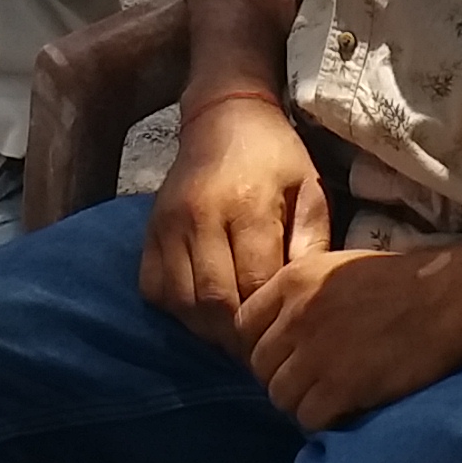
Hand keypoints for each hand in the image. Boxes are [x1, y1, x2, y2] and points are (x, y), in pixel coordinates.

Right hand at [142, 92, 327, 349]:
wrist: (223, 116)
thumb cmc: (275, 156)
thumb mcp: (309, 191)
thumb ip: (312, 246)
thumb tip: (305, 302)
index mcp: (249, 205)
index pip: (254, 285)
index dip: (267, 320)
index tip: (281, 336)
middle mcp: (202, 216)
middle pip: (214, 301)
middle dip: (237, 334)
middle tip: (256, 346)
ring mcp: (169, 224)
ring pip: (181, 301)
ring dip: (207, 327)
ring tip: (231, 332)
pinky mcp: (149, 230)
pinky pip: (155, 288)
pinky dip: (177, 309)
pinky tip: (202, 308)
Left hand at [232, 224, 461, 429]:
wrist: (450, 299)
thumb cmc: (403, 281)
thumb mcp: (340, 270)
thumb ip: (302, 297)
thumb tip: (281, 333)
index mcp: (293, 281)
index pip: (243, 325)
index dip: (262, 344)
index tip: (286, 354)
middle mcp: (295, 316)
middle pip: (260, 366)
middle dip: (282, 377)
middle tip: (312, 381)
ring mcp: (315, 354)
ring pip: (280, 396)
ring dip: (302, 401)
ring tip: (331, 396)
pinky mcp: (340, 387)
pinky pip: (308, 417)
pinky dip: (324, 418)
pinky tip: (347, 407)